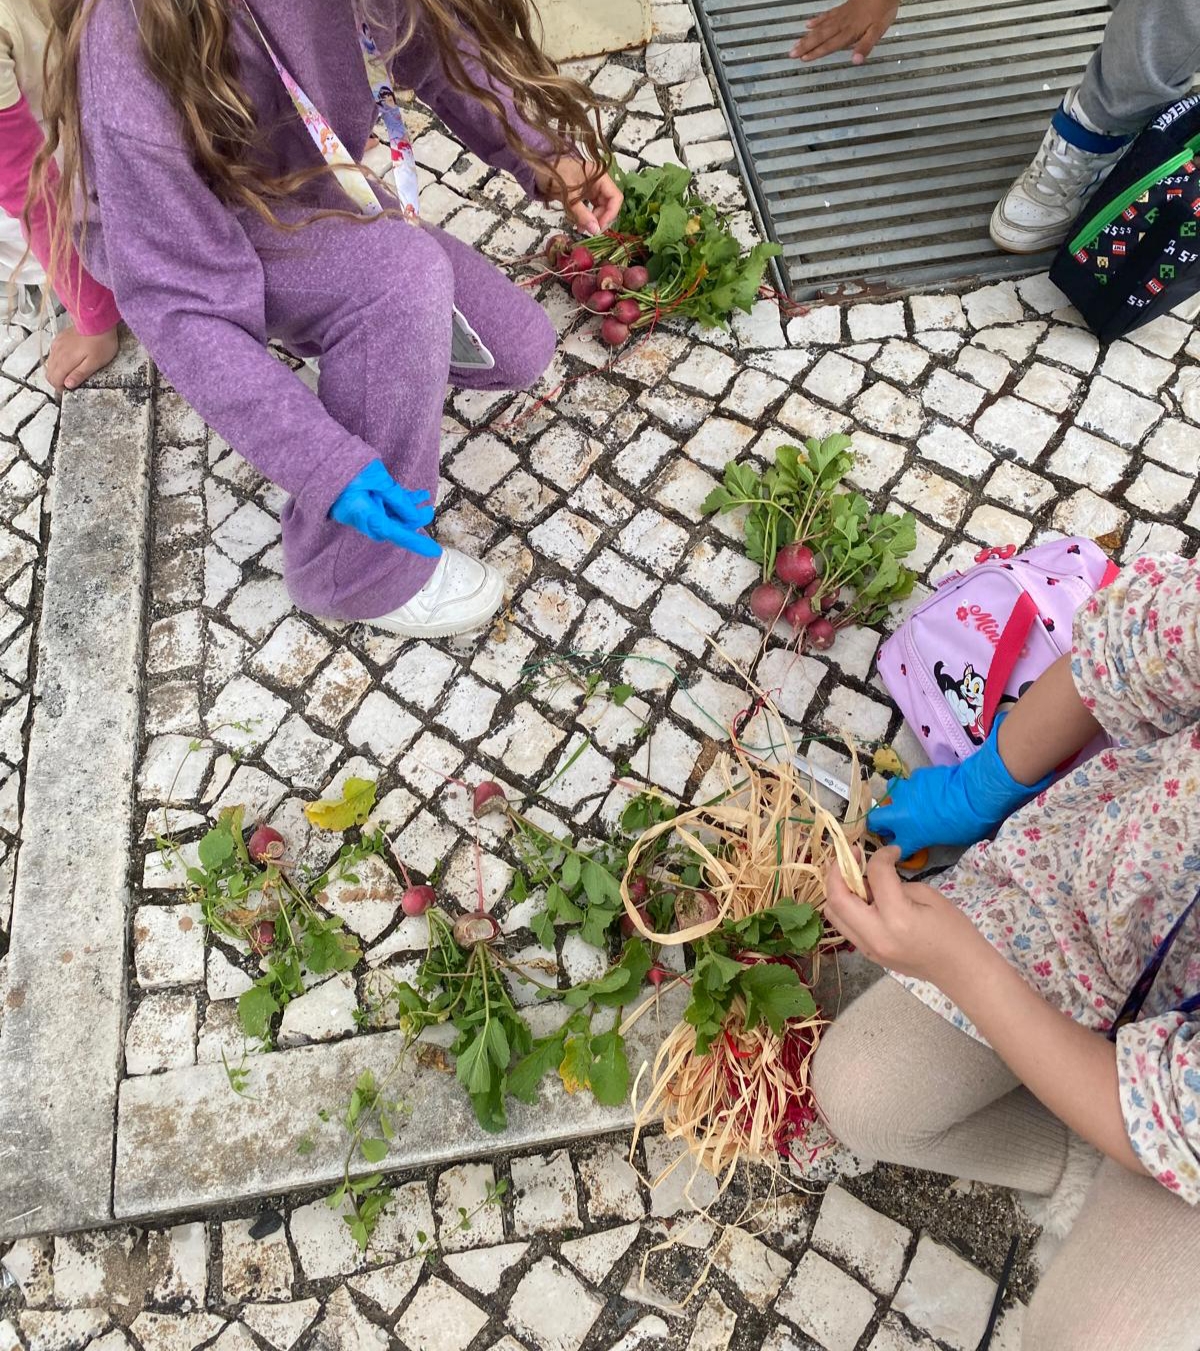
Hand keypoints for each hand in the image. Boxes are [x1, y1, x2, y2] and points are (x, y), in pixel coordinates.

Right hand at [46, 324, 119, 391]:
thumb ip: (80, 374)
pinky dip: (58, 360)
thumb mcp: (94, 363)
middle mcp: (57, 353)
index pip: (54, 380)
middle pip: (50, 373)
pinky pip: (53, 353)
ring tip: (71, 372)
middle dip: (58, 380)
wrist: (98, 322)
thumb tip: (68, 384)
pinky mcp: (60, 339)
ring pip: (50, 364)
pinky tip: (69, 360)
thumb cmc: (100, 342)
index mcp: (65, 361)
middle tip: (71, 382)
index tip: (69, 389)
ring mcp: (57, 345)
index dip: (60, 387)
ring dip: (58, 371)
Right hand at [330, 459, 440, 558]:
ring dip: (409, 509)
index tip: (435, 552)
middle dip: (414, 520)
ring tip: (424, 499)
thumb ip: (396, 498)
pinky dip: (399, 502)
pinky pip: (385, 509)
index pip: (398, 534)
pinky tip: (416, 495)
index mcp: (368, 517)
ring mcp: (364, 515)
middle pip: (397, 527)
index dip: (418, 543)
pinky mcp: (363, 508)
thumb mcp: (378, 480)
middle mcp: (367, 521)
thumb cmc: (348, 470)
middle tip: (429, 510)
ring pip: (393, 517)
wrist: (321, 465)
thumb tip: (413, 516)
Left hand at [545, 157, 622, 233]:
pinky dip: (584, 215)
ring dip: (591, 219)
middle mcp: (598, 181)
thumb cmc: (553, 174)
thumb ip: (582, 213)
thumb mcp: (568, 196)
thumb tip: (595, 230)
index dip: (610, 214)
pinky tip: (577, 223)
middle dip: (599, 218)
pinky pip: (589, 206)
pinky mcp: (582, 192)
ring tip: (580, 228)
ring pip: (598, 207)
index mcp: (599, 176)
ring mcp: (590, 187)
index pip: (615, 197)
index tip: (599, 227)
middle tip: (587, 229)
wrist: (535, 166)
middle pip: (608, 204)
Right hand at [790, 0, 898, 63]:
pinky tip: (809, 24)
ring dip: (808, 36)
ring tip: (796, 43)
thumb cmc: (883, 10)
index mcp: (850, 32)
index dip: (816, 53)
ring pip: (820, 27)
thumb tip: (856, 61)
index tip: (803, 59)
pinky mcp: (843, 8)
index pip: (829, 45)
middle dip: (805, 46)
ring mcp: (841, 15)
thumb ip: (865, 46)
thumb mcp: (878, 31)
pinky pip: (827, 15)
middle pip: (820, 36)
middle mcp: (842, 24)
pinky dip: (817, 20)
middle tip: (791, 53)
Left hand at [824, 847, 982, 982]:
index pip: (875, 876)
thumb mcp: (930, 896)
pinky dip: (847, 907)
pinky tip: (864, 899)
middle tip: (854, 857)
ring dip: (838, 890)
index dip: (880, 855)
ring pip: (834, 914)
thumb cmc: (954, 931)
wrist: (961, 971)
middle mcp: (875, 936)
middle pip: (836, 898)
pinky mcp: (868, 955)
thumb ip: (896, 885)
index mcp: (897, 918)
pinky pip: (846, 926)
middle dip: (838, 871)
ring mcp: (868, 949)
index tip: (892, 851)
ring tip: (856, 877)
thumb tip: (875, 880)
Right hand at [867, 715, 1052, 858]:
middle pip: (875, 819)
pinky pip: (911, 782)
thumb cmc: (966, 823)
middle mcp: (900, 815)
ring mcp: (905, 792)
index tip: (902, 846)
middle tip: (895, 823)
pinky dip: (916, 786)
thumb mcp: (946, 839)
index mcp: (910, 836)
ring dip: (898, 799)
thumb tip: (926, 835)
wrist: (975, 793)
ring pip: (891, 794)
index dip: (896, 847)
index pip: (891, 847)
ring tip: (911, 800)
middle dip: (881, 822)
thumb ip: (928, 838)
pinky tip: (931, 787)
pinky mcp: (916, 776)